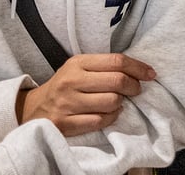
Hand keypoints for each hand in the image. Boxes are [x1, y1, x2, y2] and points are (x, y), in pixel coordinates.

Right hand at [17, 53, 155, 135]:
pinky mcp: (65, 123)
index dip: (138, 68)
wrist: (34, 108)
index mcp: (77, 63)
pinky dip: (111, 117)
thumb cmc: (66, 85)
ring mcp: (67, 103)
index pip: (116, 61)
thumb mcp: (80, 68)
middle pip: (117, 81)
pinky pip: (101, 121)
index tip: (150, 74)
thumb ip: (105, 66)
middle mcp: (71, 81)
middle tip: (136, 90)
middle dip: (134, 87)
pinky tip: (109, 114)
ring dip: (121, 103)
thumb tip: (140, 71)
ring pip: (112, 102)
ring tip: (117, 101)